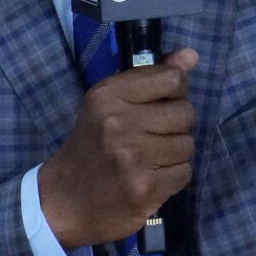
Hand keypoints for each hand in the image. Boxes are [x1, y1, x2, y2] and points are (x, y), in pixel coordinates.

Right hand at [40, 48, 198, 248]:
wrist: (64, 199)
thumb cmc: (91, 146)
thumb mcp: (110, 104)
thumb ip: (152, 77)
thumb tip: (191, 55)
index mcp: (108, 95)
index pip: (172, 78)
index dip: (175, 92)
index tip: (161, 104)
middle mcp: (118, 123)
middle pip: (185, 112)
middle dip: (176, 125)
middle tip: (152, 137)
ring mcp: (132, 157)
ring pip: (187, 144)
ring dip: (175, 153)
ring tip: (150, 159)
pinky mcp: (145, 188)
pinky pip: (184, 172)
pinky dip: (173, 176)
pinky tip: (151, 177)